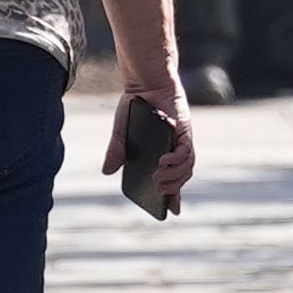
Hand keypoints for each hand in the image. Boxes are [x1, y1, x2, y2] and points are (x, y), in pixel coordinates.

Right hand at [108, 87, 197, 215]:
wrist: (144, 81)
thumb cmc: (136, 105)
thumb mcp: (122, 131)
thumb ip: (117, 151)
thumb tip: (106, 172)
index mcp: (163, 152)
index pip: (172, 178)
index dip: (174, 196)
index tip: (172, 211)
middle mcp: (176, 148)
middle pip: (181, 175)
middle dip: (172, 188)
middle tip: (158, 191)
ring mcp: (181, 140)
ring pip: (186, 166)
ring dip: (174, 176)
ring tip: (158, 180)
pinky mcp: (184, 130)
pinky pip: (185, 150)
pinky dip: (176, 159)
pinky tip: (164, 161)